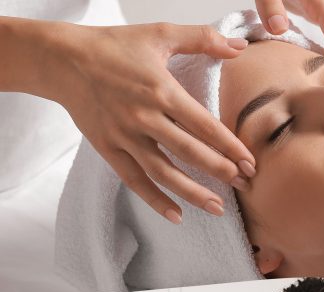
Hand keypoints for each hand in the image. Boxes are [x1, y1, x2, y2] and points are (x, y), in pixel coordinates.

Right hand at [46, 21, 256, 223]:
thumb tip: (241, 46)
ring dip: (192, 193)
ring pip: (164, 172)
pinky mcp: (109, 149)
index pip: (205, 125)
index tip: (251, 164)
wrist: (63, 60)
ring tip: (218, 208)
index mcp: (161, 90)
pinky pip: (134, 181)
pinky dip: (155, 200)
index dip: (230, 147)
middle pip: (189, 152)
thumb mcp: (159, 34)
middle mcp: (144, 117)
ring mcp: (125, 137)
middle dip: (220, 171)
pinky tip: (177, 216)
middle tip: (243, 186)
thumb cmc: (114, 46)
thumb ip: (202, 38)